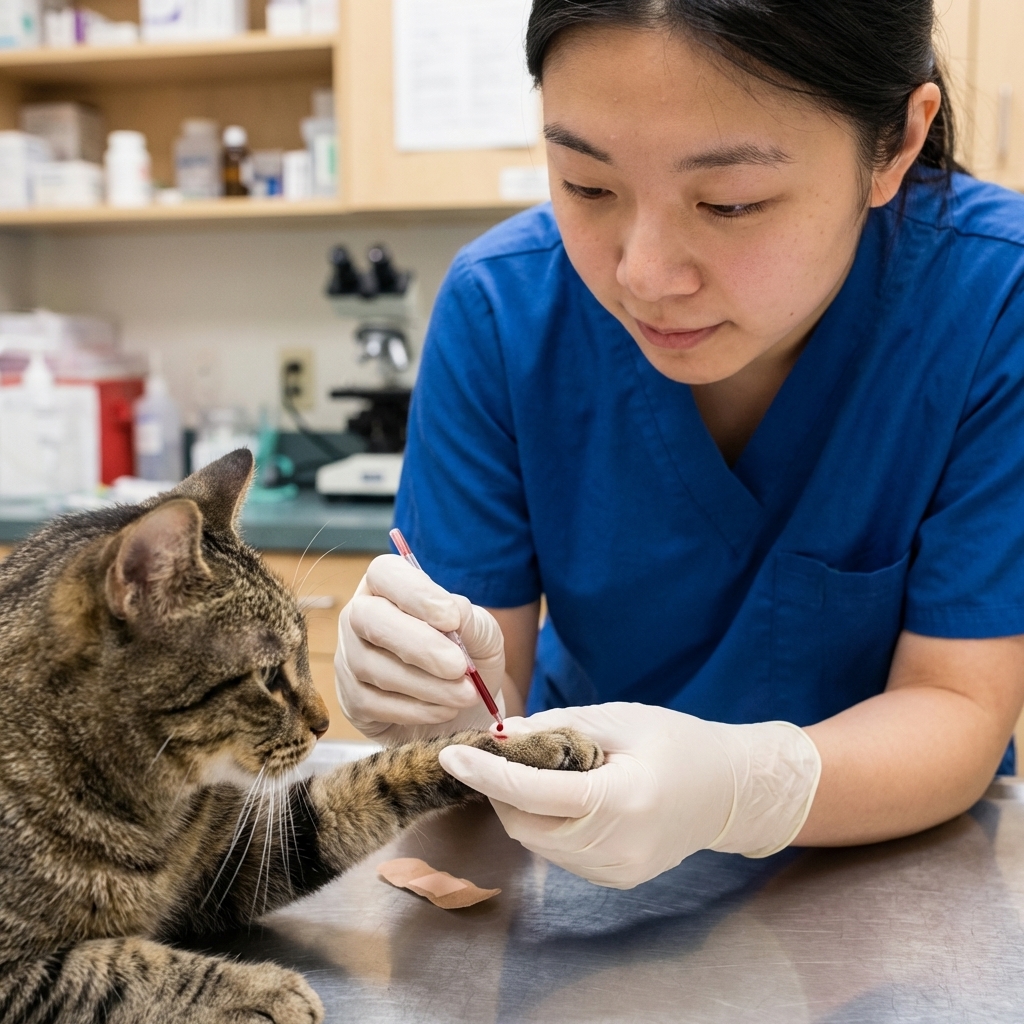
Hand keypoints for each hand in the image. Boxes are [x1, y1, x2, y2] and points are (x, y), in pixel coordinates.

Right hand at [334, 554, 504, 742]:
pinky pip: (374, 704)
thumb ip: (469, 619)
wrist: (467, 705)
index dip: (415, 592)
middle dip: (418, 644)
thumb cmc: (470, 656)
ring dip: (426, 684)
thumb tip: (453, 612)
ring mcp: (349, 659)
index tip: (452, 618)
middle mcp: (359, 617)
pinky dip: (416, 710)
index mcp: (388, 587)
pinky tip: (446, 710)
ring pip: (372, 666)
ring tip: (466, 694)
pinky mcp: (352, 701)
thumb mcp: (481, 632)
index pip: (384, 573)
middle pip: (368, 618)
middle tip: (459, 666)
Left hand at [438, 703, 820, 888]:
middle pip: (527, 825)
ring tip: (539, 771)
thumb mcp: (619, 719)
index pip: (535, 793)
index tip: (452, 754)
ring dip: (522, 807)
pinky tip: (564, 796)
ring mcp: (616, 872)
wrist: (731, 790)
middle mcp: (616, 848)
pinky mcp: (616, 880)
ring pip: (539, 843)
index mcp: (621, 801)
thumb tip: (501, 734)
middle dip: (502, 790)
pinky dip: (547, 823)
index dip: (488, 773)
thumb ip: (557, 727)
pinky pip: (560, 853)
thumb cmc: (678, 743)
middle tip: (501, 754)